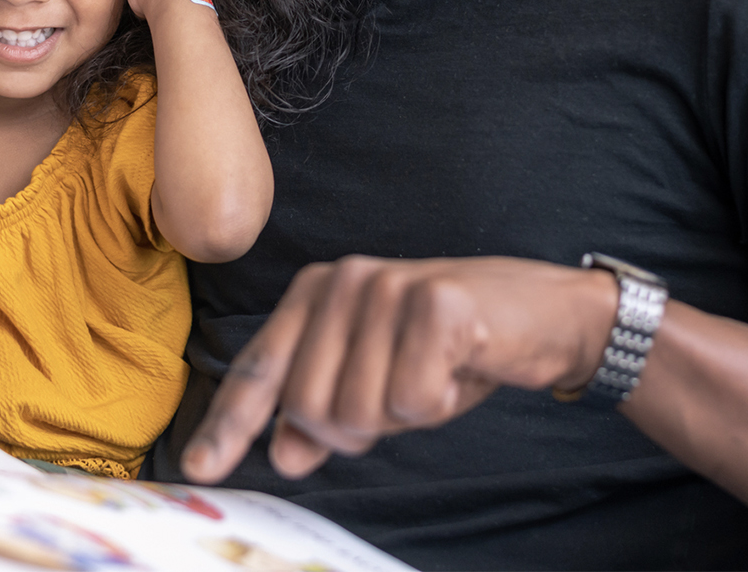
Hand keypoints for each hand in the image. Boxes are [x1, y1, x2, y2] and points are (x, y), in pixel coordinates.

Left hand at [180, 255, 618, 482]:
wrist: (546, 314)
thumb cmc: (455, 347)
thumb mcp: (380, 381)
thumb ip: (325, 413)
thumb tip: (283, 452)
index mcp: (317, 293)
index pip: (262, 369)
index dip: (231, 424)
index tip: (201, 465)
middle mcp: (342, 281)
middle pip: (310, 407)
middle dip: (356, 429)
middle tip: (405, 394)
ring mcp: (386, 287)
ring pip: (357, 410)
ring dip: (403, 416)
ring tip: (435, 374)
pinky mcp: (434, 303)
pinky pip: (411, 401)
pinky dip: (441, 402)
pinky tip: (461, 369)